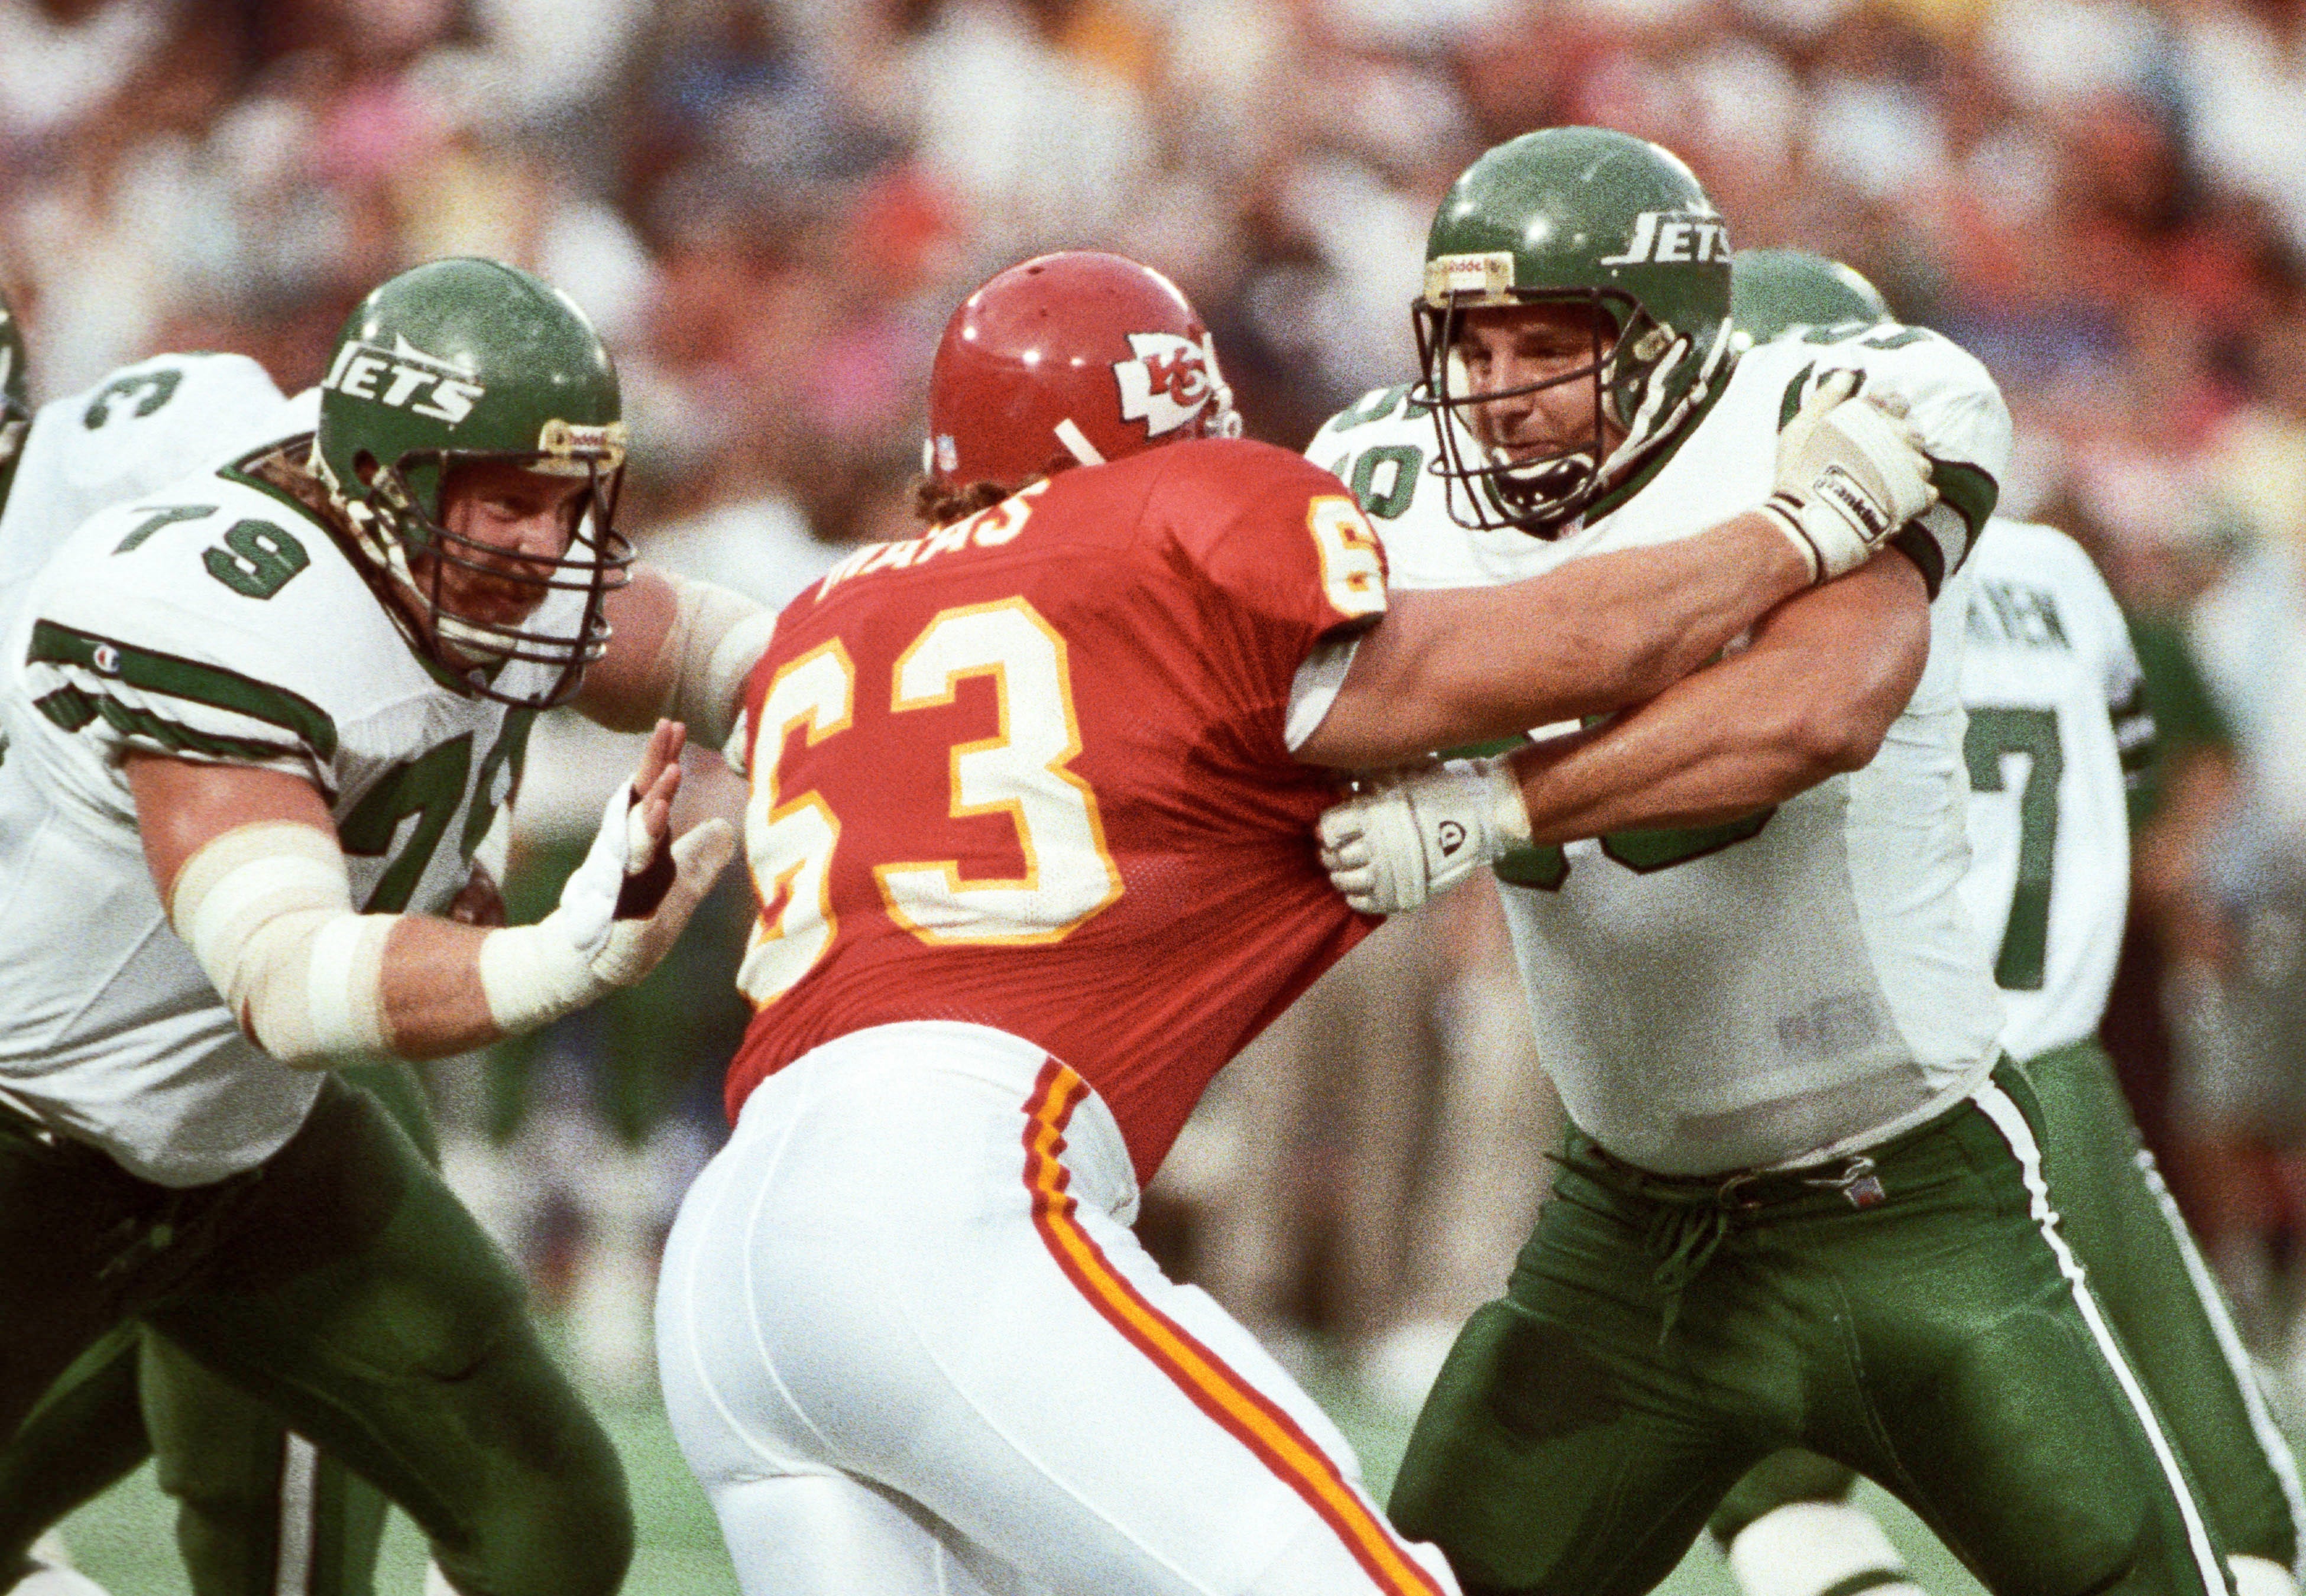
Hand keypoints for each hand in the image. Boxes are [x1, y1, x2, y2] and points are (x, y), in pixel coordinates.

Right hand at [550, 720, 735, 988]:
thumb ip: (699, 858)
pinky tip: (657, 820)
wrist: (592, 965)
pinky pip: (632, 869)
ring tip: (672, 771)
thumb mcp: (679, 888)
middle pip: (643, 799)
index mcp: (644, 842)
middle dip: (656, 762)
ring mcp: (623, 875)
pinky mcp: (620, 901)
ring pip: (638, 831)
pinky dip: (643, 844)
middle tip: (669, 726)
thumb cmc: (636, 924)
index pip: (656, 791)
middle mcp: (630, 851)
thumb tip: (724, 828)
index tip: (675, 724)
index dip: (664, 758)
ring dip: (655, 800)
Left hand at [1316, 757, 1530, 914]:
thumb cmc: (1440, 790)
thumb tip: (1339, 781)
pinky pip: (1365, 903)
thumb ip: (1370, 779)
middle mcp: (1376, 845)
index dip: (1327, 831)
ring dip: (1339, 877)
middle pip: (1336, 857)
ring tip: (1342, 872)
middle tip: (1331, 853)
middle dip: (1329, 856)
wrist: (1480, 816)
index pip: (1332, 828)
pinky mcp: (1401, 894)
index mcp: (1373, 815)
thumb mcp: (1403, 774)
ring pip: (1346, 881)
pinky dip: (1355, 899)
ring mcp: (1388, 873)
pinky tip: (1356, 891)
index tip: (1328, 833)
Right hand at [1761, 370, 1937, 582]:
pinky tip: (1898, 501)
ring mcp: (1907, 469)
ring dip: (1908, 469)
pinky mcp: (1913, 500)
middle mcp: (1894, 439)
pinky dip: (1917, 496)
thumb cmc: (1798, 475)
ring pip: (1922, 463)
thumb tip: (1847, 373)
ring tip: (1886, 484)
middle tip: (1877, 459)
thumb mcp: (1799, 430)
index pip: (1894, 401)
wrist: (1808, 521)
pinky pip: (1928, 494)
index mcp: (1871, 418)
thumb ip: (1825, 399)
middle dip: (1899, 441)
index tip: (1875, 422)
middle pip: (1912, 432)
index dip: (1888, 409)